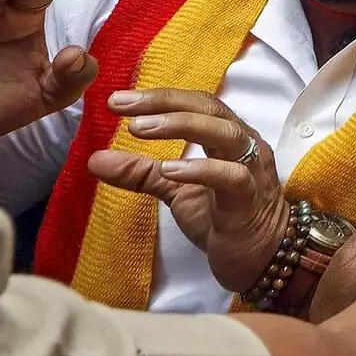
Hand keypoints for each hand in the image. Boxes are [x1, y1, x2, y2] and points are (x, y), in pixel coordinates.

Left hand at [87, 90, 286, 293]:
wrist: (260, 257)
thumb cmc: (223, 218)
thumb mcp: (175, 191)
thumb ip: (141, 173)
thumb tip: (95, 159)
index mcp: (229, 137)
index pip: (197, 103)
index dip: (159, 97)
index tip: (117, 100)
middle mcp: (245, 145)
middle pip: (210, 109)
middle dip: (165, 103)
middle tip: (123, 106)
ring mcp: (251, 170)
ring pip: (226, 134)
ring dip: (182, 126)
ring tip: (140, 128)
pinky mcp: (249, 200)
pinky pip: (230, 177)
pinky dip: (200, 169)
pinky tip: (169, 170)